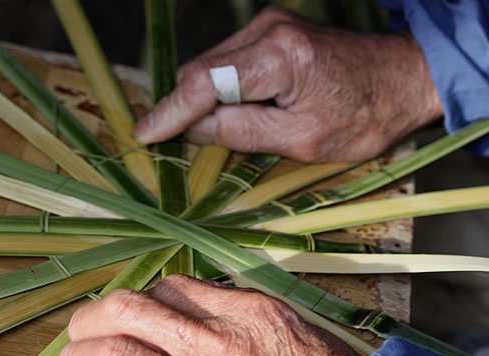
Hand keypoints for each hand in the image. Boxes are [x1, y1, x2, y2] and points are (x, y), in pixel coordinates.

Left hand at [58, 274, 360, 355]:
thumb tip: (185, 298)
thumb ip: (232, 306)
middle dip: (90, 318)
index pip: (168, 289)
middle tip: (80, 330)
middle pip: (127, 312)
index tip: (133, 313)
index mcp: (239, 312)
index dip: (140, 298)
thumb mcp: (284, 323)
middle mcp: (213, 346)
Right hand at [133, 6, 441, 161]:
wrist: (399, 79)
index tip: (144, 133)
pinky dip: (220, 90)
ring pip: (212, 67)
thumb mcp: (303, 140)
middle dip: (184, 108)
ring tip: (211, 130)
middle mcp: (268, 29)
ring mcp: (268, 26)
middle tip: (171, 142)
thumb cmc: (363, 116)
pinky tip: (229, 111)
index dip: (170, 111)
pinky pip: (228, 63)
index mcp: (280, 57)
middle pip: (202, 71)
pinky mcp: (270, 32)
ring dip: (203, 101)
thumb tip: (195, 128)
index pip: (205, 83)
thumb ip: (244, 132)